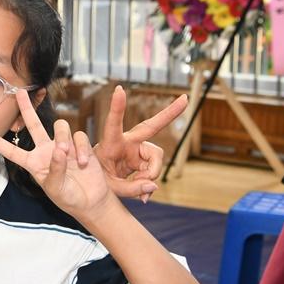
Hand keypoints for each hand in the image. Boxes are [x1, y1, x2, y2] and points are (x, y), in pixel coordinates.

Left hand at [0, 90, 112, 219]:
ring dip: (63, 138)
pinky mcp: (80, 145)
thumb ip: (55, 169)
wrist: (90, 201)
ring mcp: (63, 146)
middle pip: (34, 124)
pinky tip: (82, 163)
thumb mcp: (55, 188)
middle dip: (27, 107)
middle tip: (19, 92)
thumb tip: (58, 150)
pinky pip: (79, 136)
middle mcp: (46, 150)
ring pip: (61, 126)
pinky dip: (81, 148)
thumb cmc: (68, 197)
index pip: (12, 151)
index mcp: (33, 163)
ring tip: (67, 154)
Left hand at [93, 87, 186, 202]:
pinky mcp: (144, 158)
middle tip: (185, 99)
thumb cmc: (97, 181)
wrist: (99, 185)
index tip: (119, 89)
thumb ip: (130, 189)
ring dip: (152, 173)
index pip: (113, 124)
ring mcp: (137, 149)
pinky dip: (150, 181)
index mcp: (110, 144)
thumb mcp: (110, 188)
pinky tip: (142, 193)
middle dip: (169, 113)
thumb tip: (154, 186)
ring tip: (139, 186)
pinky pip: (155, 169)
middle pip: (150, 126)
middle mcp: (127, 142)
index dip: (117, 108)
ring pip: (156, 157)